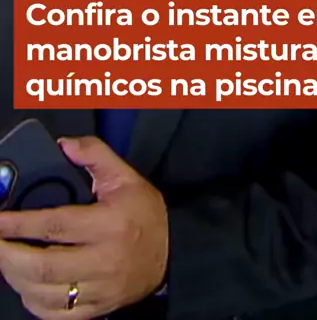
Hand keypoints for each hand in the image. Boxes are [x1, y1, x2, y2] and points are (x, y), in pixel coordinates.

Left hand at [0, 136, 168, 318]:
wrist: (171, 254)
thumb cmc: (144, 213)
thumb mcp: (126, 176)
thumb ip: (95, 154)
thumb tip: (63, 144)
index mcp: (109, 224)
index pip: (55, 225)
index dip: (19, 223)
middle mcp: (104, 260)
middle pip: (43, 266)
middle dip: (8, 255)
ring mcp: (99, 290)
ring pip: (44, 293)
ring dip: (15, 278)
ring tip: (6, 258)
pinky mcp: (96, 309)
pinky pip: (55, 315)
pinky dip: (32, 301)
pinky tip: (25, 284)